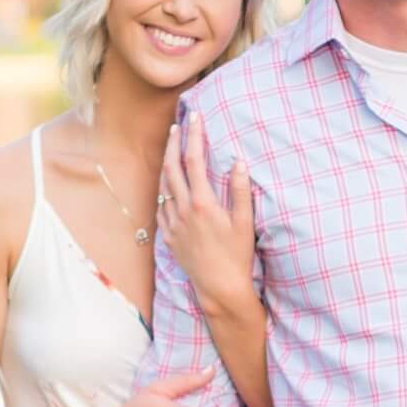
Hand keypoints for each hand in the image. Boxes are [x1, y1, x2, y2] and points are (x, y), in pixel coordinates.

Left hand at [160, 106, 256, 320]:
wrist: (219, 288)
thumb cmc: (237, 256)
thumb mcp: (245, 222)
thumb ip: (241, 190)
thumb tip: (238, 161)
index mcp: (203, 204)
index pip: (195, 161)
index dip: (195, 136)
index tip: (196, 118)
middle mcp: (184, 211)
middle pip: (172, 168)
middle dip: (174, 143)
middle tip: (177, 126)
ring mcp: (173, 224)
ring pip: (163, 185)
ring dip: (167, 164)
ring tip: (171, 148)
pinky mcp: (169, 236)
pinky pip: (161, 206)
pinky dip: (164, 189)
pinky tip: (168, 184)